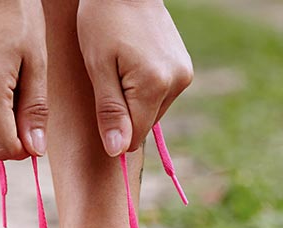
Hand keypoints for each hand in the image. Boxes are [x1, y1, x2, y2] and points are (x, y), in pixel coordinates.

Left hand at [77, 0, 192, 156]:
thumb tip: (117, 151)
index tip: (102, 105)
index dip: (113, 129)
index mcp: (155, 84)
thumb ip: (110, 112)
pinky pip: (159, 97)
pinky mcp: (184, 70)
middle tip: (110, 78)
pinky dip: (144, 91)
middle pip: (144, 125)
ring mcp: (184, 75)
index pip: (134, 137)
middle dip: (123, 112)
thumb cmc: (102, 23)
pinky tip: (135, 66)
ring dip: (133, 102)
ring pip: (152, 113)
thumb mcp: (98, 68)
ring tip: (122, 67)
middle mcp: (177, 82)